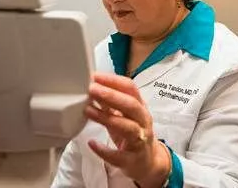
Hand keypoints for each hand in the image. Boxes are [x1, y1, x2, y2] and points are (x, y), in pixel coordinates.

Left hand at [85, 72, 170, 187]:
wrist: (148, 162)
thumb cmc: (133, 134)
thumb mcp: (123, 115)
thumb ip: (109, 102)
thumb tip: (93, 87)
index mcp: (140, 107)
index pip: (131, 89)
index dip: (114, 81)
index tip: (96, 76)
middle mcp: (143, 122)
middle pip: (131, 105)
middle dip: (111, 95)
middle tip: (92, 89)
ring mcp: (140, 141)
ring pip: (127, 127)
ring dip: (107, 117)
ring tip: (88, 111)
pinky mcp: (132, 160)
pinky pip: (119, 155)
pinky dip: (104, 150)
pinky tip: (92, 143)